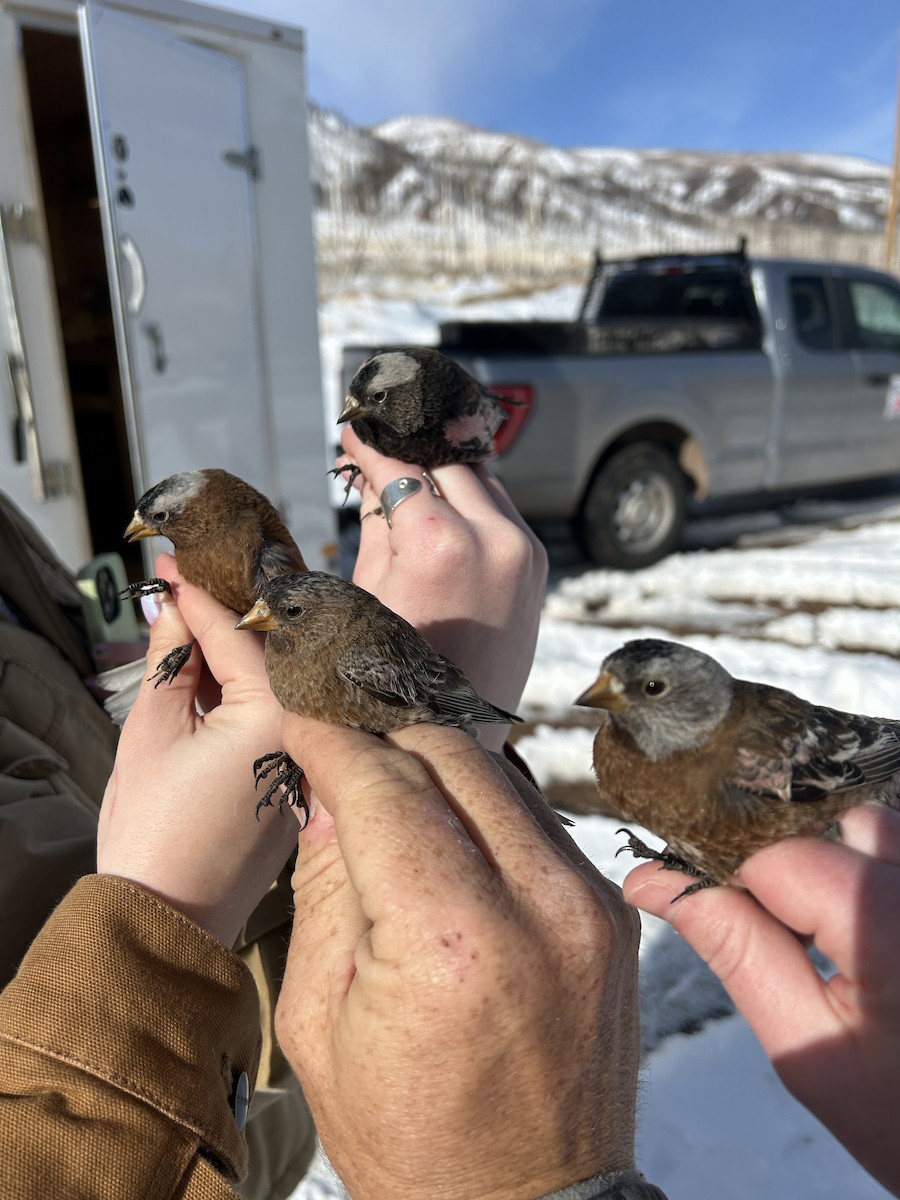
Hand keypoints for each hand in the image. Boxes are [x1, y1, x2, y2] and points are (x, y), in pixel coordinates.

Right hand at [97, 554, 294, 945]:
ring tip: (196, 621)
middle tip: (189, 581)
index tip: (175, 561)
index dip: (200, 594)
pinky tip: (219, 673)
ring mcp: (313, 759)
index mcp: (280, 716)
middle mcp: (313, 733)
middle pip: (273, 652)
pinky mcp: (303, 781)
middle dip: (229, 615)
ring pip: (282, 683)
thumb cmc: (153, 833)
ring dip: (243, 651)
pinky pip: (286, 716)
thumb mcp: (150, 731)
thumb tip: (174, 608)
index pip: (239, 635)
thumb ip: (171, 659)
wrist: (166, 920)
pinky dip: (255, 691)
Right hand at [275, 715, 640, 1199]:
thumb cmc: (409, 1138)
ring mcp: (590, 905)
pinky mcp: (614, 914)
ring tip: (389, 788)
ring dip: (437, 768)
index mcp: (450, 942)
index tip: (303, 715)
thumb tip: (329, 792)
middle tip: (342, 749)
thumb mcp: (319, 1022)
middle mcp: (538, 905)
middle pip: (451, 755)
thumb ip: (326, 886)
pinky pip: (538, 822)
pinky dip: (485, 808)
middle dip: (385, 740)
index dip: (332, 740)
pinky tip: (447, 831)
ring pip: (501, 776)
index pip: (383, 786)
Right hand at [339, 427, 546, 748]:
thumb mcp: (365, 591)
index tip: (356, 428)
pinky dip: (472, 501)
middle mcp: (495, 539)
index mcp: (442, 545)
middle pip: (448, 463)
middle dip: (412, 449)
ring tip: (407, 471)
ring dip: (445, 472)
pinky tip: (441, 506)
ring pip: (482, 480)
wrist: (449, 740)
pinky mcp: (538, 567)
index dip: (374, 444)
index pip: (404, 467)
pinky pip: (502, 512)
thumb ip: (375, 520)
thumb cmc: (387, 678)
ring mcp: (525, 552)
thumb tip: (372, 469)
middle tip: (379, 442)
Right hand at [624, 804, 899, 1197]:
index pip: (780, 855)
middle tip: (769, 931)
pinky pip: (894, 851)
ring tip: (818, 935)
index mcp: (892, 930)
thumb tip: (652, 880)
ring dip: (828, 861)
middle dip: (780, 859)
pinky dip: (862, 870)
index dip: (724, 871)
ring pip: (870, 827)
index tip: (688, 894)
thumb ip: (736, 952)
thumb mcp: (806, 1050)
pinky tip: (853, 928)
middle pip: (831, 824)